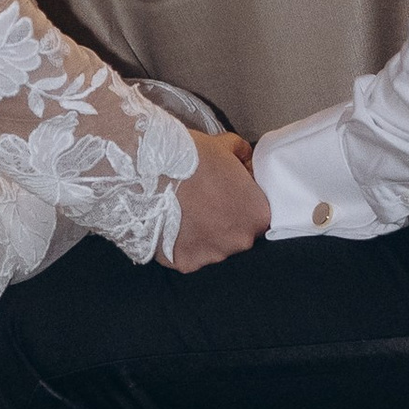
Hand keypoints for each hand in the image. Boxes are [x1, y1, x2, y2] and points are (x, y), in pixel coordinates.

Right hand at [166, 128, 270, 271]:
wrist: (151, 171)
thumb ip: (241, 154)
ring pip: (211, 248)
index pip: (256, 215)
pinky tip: (170, 226)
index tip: (224, 197)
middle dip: (222, 223)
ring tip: (183, 215)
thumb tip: (243, 155)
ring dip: (202, 236)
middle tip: (203, 204)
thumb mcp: (224, 145)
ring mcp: (213, 255)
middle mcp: (241, 240)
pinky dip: (180, 245)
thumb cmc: (191, 157)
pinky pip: (187, 256)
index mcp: (257, 214)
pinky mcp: (186, 263)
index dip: (240, 205)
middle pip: (236, 235)